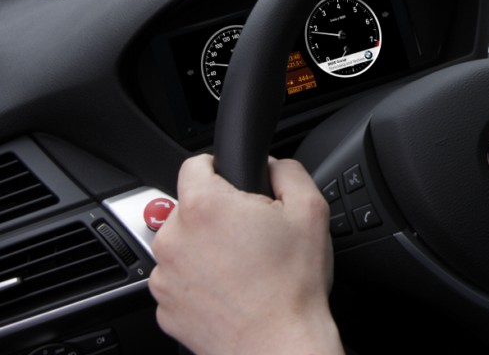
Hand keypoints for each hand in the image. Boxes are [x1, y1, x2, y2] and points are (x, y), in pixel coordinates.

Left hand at [149, 155, 342, 354]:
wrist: (277, 346)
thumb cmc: (292, 285)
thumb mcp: (311, 210)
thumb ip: (287, 170)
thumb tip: (270, 164)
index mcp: (204, 206)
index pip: (195, 164)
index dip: (220, 168)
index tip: (236, 186)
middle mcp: (174, 238)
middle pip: (190, 207)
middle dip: (218, 214)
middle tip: (253, 235)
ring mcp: (165, 276)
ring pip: (183, 245)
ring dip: (206, 248)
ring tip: (244, 267)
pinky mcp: (165, 307)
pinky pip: (180, 280)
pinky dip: (200, 281)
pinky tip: (231, 290)